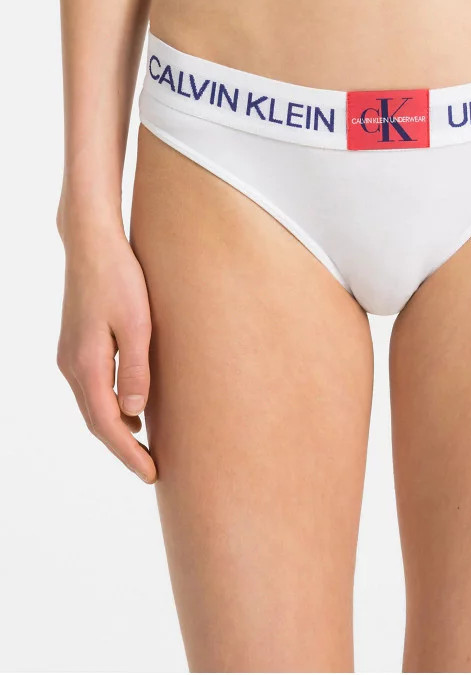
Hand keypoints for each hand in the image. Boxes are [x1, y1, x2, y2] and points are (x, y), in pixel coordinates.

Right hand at [57, 224, 156, 482]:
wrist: (92, 245)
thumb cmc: (120, 278)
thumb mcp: (138, 324)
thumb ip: (138, 368)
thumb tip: (134, 411)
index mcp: (87, 364)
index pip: (107, 424)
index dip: (129, 453)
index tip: (152, 473)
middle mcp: (72, 365)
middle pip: (97, 421)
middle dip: (123, 448)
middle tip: (152, 469)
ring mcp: (71, 355)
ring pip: (93, 405)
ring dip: (117, 428)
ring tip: (146, 447)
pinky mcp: (77, 344)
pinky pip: (93, 387)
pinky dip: (111, 406)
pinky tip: (133, 408)